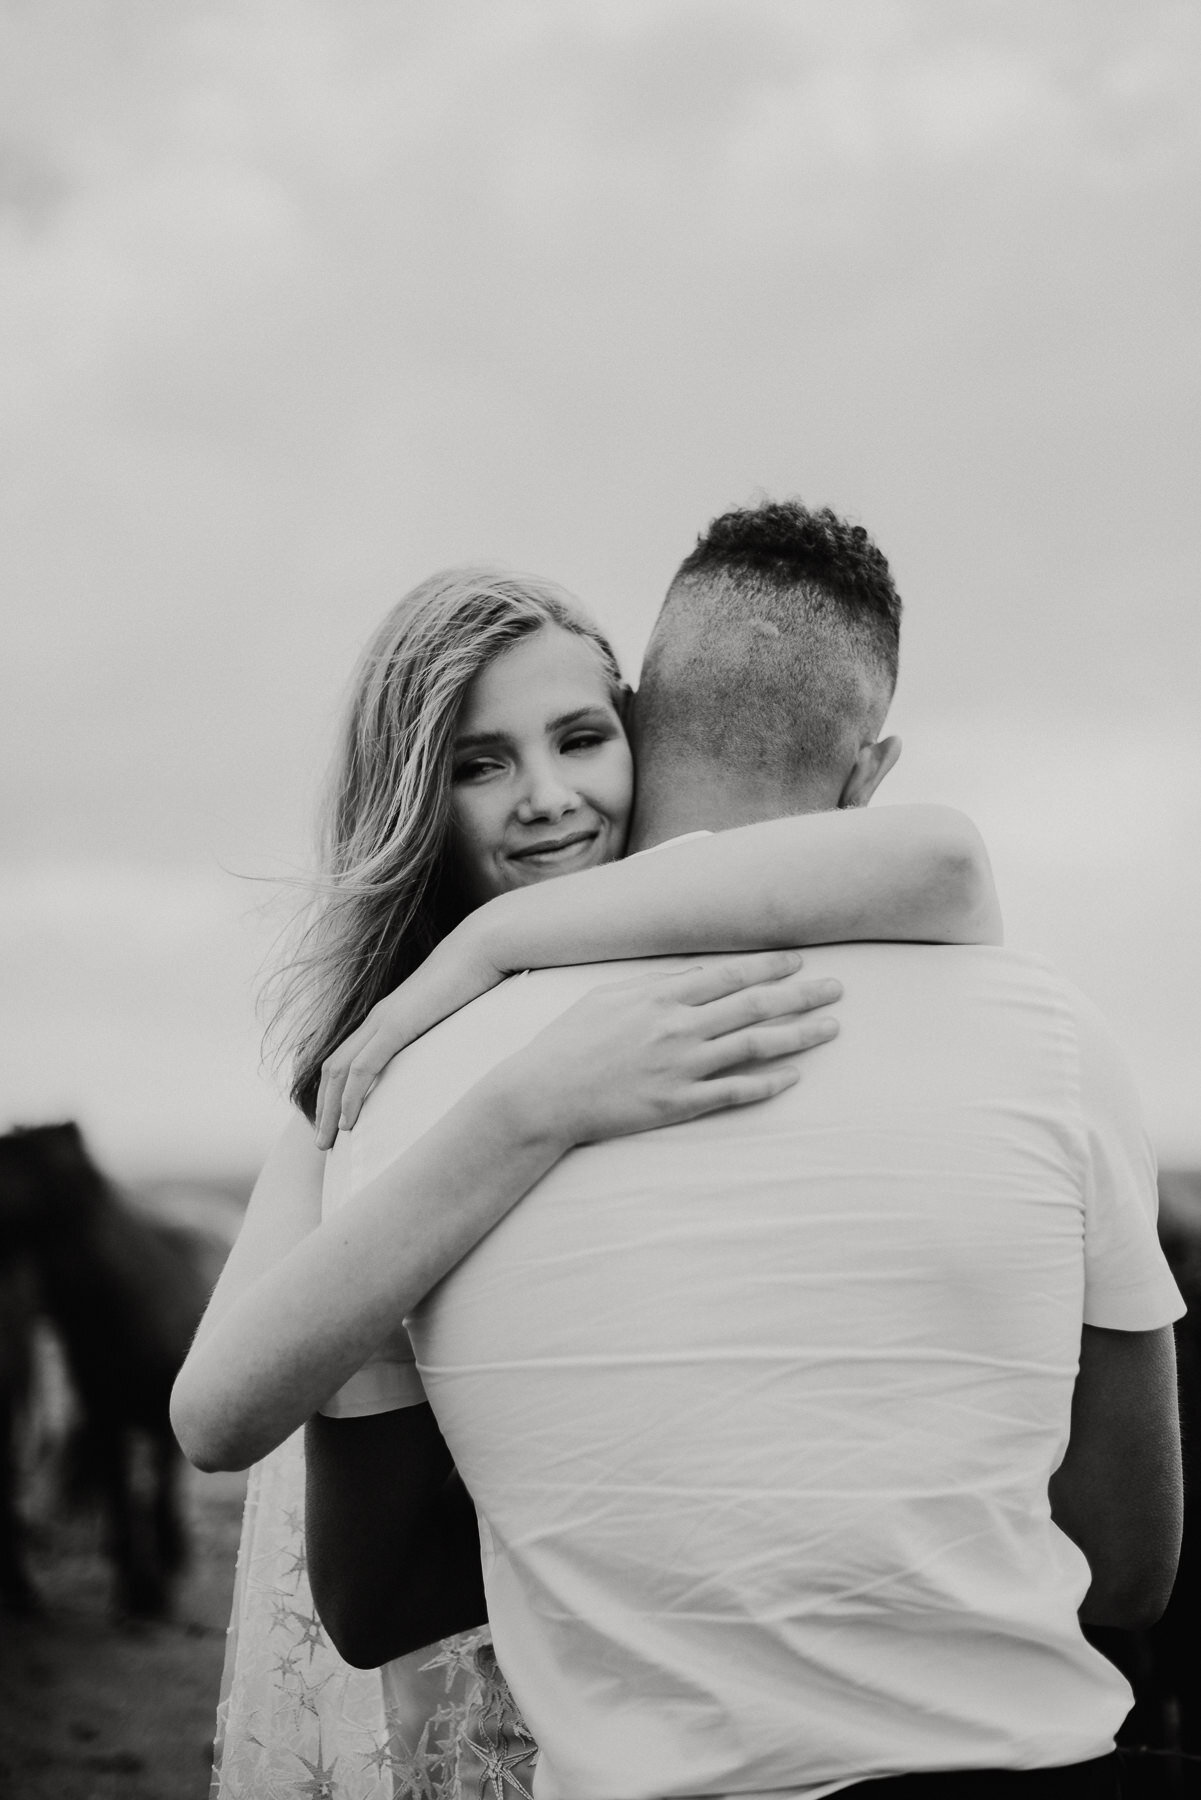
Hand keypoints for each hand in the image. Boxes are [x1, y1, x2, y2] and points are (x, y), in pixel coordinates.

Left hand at [315, 922, 502, 1149]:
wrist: (481, 949)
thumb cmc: (475, 978)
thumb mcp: (453, 1012)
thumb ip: (441, 1030)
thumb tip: (451, 1051)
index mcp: (387, 1017)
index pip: (346, 1058)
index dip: (334, 1091)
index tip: (337, 1121)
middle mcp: (376, 1019)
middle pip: (332, 1069)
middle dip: (323, 1108)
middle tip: (323, 1142)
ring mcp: (383, 1021)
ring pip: (338, 1072)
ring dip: (329, 1110)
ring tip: (328, 1141)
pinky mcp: (395, 1026)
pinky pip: (362, 1068)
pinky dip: (350, 1097)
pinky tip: (350, 1122)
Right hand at [505, 950, 840, 1149]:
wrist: (541, 1096)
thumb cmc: (568, 1042)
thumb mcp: (606, 996)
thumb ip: (653, 983)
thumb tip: (694, 973)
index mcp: (659, 995)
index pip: (729, 974)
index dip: (769, 966)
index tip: (799, 960)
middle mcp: (677, 1027)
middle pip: (754, 1005)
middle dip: (801, 994)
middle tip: (837, 988)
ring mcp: (680, 1067)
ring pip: (755, 1046)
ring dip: (799, 1035)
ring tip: (831, 1028)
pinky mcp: (677, 1104)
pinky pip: (735, 1092)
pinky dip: (769, 1084)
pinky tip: (796, 1077)